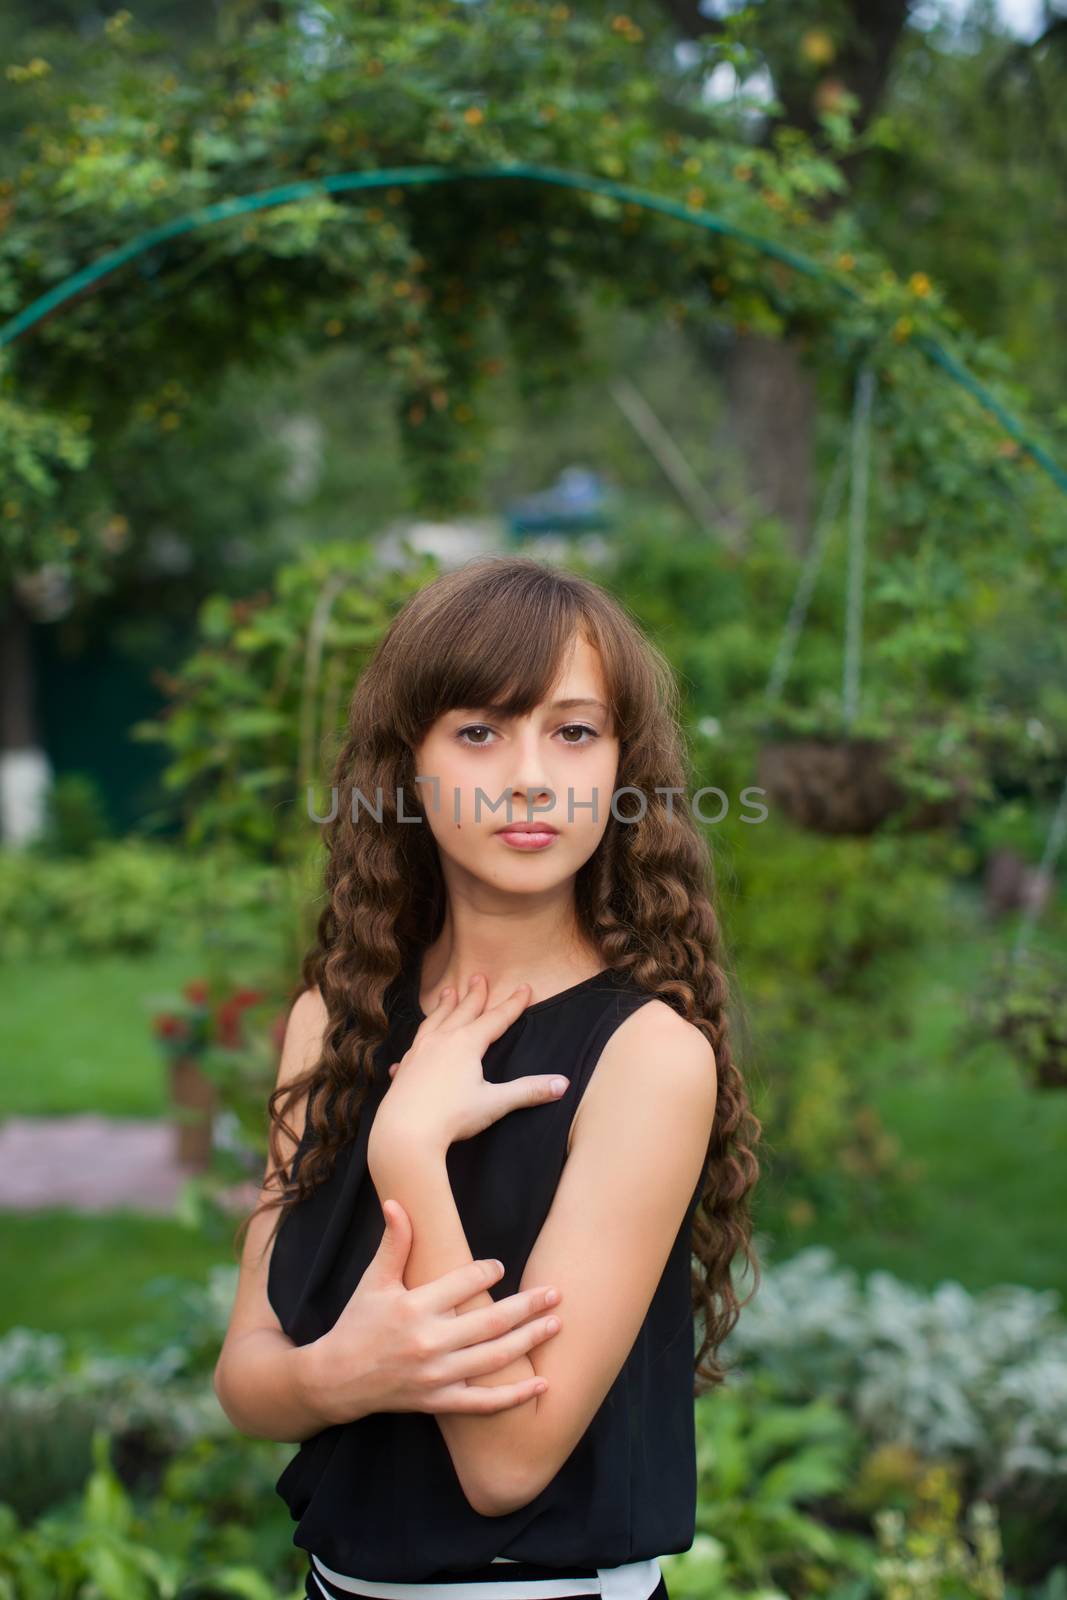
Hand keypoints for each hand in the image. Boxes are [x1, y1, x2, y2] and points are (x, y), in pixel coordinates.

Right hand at [308, 1199, 562, 1422]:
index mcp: (414, 1307)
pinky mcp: (438, 1401)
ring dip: (529, 1341)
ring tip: (556, 1324)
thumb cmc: (358, 1323)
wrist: (335, 1379)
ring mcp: (436, 1375)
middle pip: (490, 1321)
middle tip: (556, 1293)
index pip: (463, 1283)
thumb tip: (397, 1202)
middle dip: (527, 1306)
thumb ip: (393, 1243)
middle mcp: (428, 1342)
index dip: (487, 1272)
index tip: (501, 1267)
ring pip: (494, 1358)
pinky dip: (514, 1396)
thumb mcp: (373, 1281)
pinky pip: (483, 1403)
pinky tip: (543, 1384)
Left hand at [378, 972, 570, 1148]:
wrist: (405, 1133)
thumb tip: (562, 1084)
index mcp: (466, 1043)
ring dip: (443, 1006)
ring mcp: (419, 1052)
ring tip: (447, 993)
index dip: (513, 1004)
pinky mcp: (405, 1068)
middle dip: (474, 995)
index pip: (496, 1018)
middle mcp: (442, 1040)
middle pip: (463, 1011)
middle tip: (479, 977)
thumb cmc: (452, 1117)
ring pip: (434, 1021)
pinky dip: (418, 1042)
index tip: (524, 988)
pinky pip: (412, 1048)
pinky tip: (414, 1047)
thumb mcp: (495, 1103)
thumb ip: (528, 1091)